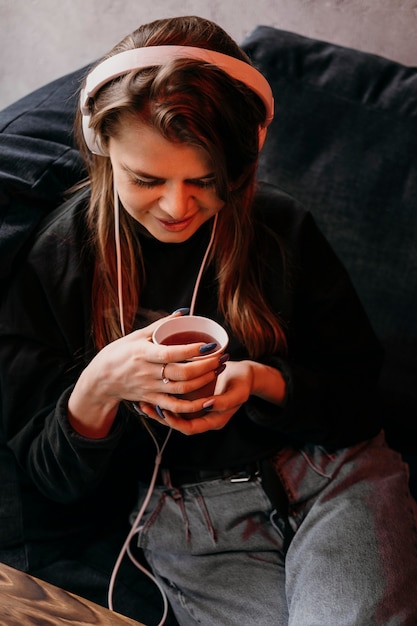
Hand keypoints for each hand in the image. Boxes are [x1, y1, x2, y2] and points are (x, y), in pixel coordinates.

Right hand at [67, 315, 221, 437]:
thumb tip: (184, 313)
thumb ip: (161, 325)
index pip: (171, 353)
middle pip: (181, 373)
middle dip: (205, 366)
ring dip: (203, 381)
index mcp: (143, 354)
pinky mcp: (152, 400)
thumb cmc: (119, 353)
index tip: (209, 344)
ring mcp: (150, 389)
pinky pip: (174, 407)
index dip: (191, 350)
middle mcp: (147, 373)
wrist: (101, 379)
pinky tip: (207, 401)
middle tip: (221, 357)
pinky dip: (192, 407)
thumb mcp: (136, 335)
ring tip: (218, 370)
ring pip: (181, 389)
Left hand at [140, 359, 285, 434]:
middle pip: (177, 423)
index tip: (165, 411)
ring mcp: (196, 409)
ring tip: (142, 401)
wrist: (244, 375)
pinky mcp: (192, 399)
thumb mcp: (238, 393)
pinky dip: (163, 398)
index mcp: (213, 421)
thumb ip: (224, 401)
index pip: (190, 429)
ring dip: (158, 408)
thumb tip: (207, 405)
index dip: (176, 422)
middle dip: (160, 417)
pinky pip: (175, 402)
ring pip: (174, 414)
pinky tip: (152, 390)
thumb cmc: (242, 383)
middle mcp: (202, 418)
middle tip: (145, 406)